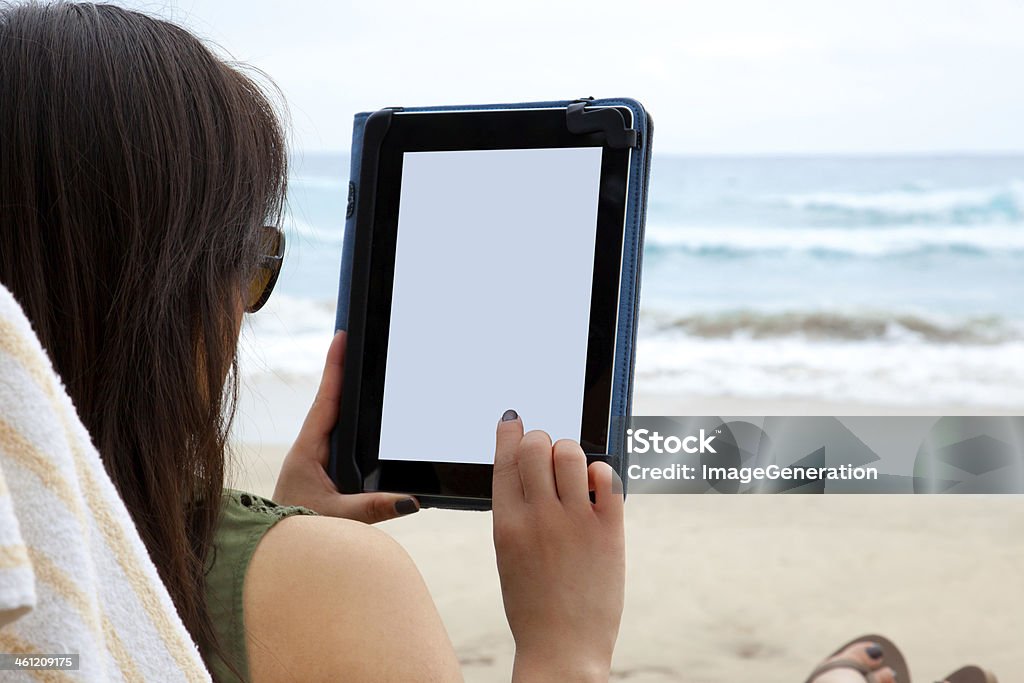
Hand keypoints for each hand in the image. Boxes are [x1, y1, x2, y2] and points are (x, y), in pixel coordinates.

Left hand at [273, 331, 418, 522]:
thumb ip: (374, 508)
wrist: (270, 549)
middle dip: (342, 370)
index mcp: (307, 450)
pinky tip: (359, 415)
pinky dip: (347, 417)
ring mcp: (313, 458)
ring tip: (359, 365)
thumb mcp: (337, 518)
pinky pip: (337, 435)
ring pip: (332, 418)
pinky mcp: (319, 470)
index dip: (335, 367)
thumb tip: (412, 501)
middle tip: (355, 339)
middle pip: (330, 401)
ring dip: (344, 392)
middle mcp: (309, 448)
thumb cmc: (297, 531)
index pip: (326, 400)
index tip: (342, 336)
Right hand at [492, 411, 624, 682]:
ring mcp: (574, 522)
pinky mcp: (609, 531)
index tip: (514, 419)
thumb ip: (518, 514)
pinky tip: (597, 485)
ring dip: (571, 451)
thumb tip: (532, 474)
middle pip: (536, 446)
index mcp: (506, 523)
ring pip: (572, 453)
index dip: (509, 432)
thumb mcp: (510, 555)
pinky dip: (601, 472)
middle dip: (541, 439)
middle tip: (547, 448)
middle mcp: (538, 516)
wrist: (563, 648)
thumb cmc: (534, 606)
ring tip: (574, 468)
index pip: (504, 459)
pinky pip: (607, 477)